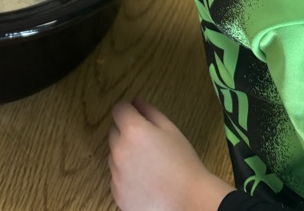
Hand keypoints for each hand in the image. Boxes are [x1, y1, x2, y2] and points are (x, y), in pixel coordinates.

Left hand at [109, 98, 232, 210]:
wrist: (189, 201)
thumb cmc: (183, 163)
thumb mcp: (171, 130)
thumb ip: (150, 111)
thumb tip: (136, 101)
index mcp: (133, 131)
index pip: (118, 109)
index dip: (128, 110)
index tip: (137, 116)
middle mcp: (119, 150)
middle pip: (114, 131)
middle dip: (126, 132)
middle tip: (148, 143)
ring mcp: (116, 174)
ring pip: (114, 155)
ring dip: (125, 154)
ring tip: (148, 165)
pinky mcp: (117, 193)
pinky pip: (117, 177)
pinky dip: (126, 176)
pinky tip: (145, 181)